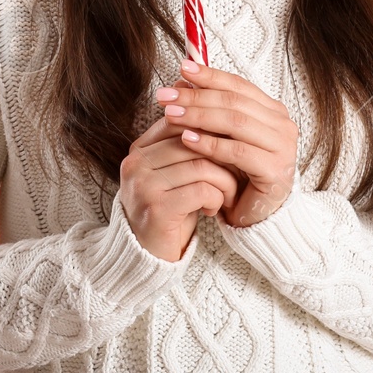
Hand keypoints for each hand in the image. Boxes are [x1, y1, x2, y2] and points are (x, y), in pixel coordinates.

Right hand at [119, 108, 243, 261]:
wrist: (149, 256)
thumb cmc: (170, 209)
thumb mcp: (176, 174)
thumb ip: (188, 147)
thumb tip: (223, 116)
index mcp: (138, 149)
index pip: (178, 121)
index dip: (210, 130)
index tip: (230, 144)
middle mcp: (135, 164)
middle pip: (192, 141)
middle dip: (222, 156)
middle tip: (237, 172)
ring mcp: (143, 186)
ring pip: (201, 165)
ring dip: (224, 181)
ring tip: (227, 195)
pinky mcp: (157, 209)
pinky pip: (201, 190)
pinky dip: (216, 198)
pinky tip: (213, 209)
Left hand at [156, 61, 298, 228]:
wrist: (255, 217)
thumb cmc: (238, 174)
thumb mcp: (223, 137)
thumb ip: (210, 109)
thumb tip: (180, 80)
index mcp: (273, 111)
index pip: (238, 85)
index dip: (209, 75)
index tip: (182, 68)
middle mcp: (283, 125)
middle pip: (234, 101)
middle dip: (196, 96)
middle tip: (166, 95)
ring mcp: (282, 147)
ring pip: (235, 122)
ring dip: (199, 116)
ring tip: (171, 114)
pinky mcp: (274, 170)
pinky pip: (237, 151)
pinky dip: (210, 143)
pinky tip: (187, 139)